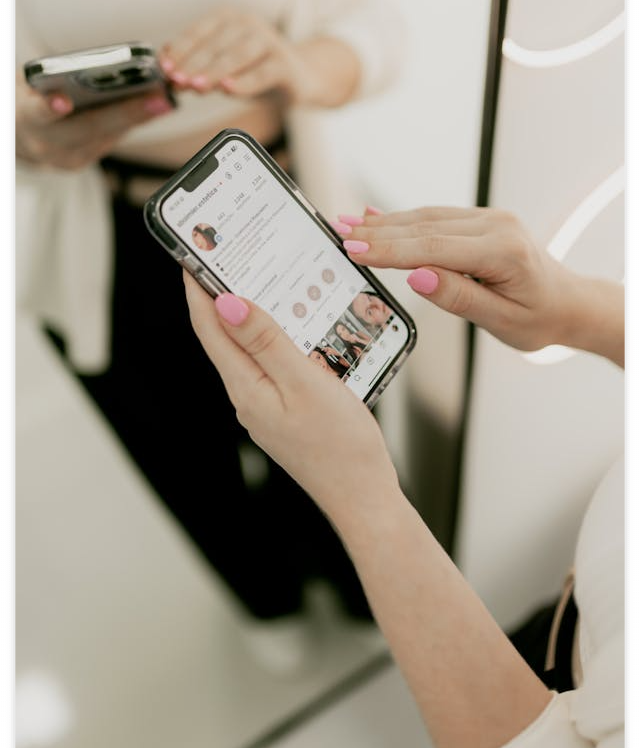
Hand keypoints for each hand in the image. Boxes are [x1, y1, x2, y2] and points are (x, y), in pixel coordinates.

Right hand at [15, 72, 173, 169]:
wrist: (21, 134)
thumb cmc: (29, 97)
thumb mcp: (31, 86)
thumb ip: (54, 79)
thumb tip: (101, 66)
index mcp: (26, 118)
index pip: (38, 114)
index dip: (50, 108)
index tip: (63, 101)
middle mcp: (47, 144)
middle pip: (90, 128)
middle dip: (128, 113)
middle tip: (160, 99)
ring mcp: (68, 158)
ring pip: (108, 137)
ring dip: (142, 116)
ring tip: (168, 98)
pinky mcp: (83, 162)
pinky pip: (112, 139)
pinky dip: (134, 120)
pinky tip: (156, 105)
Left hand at [160, 9, 359, 106]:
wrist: (302, 77)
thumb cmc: (256, 69)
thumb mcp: (222, 64)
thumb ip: (196, 61)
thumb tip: (164, 60)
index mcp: (228, 19)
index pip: (198, 33)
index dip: (179, 51)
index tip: (164, 68)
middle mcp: (248, 24)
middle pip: (214, 45)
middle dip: (192, 64)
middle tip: (176, 81)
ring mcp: (269, 42)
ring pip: (236, 56)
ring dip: (213, 72)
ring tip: (196, 86)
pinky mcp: (285, 64)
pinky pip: (262, 73)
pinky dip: (244, 82)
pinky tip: (228, 89)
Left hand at [183, 273, 400, 520]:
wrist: (363, 495)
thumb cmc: (340, 445)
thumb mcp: (305, 383)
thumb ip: (266, 342)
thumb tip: (228, 304)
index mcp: (245, 388)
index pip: (210, 327)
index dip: (198, 288)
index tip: (193, 252)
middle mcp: (248, 396)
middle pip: (224, 336)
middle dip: (222, 294)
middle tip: (229, 256)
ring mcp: (265, 405)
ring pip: (249, 349)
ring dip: (252, 314)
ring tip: (262, 279)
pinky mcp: (284, 410)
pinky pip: (271, 364)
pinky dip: (276, 337)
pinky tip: (296, 325)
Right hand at [338, 205, 622, 361]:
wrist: (567, 302)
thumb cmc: (538, 318)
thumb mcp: (501, 320)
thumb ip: (458, 296)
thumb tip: (417, 276)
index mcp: (502, 251)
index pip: (433, 247)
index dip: (389, 249)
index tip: (354, 249)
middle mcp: (495, 225)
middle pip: (424, 227)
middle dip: (377, 231)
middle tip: (337, 232)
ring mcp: (488, 219)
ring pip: (426, 218)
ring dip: (384, 222)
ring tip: (347, 224)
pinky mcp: (479, 221)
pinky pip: (435, 218)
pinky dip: (402, 220)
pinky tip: (375, 216)